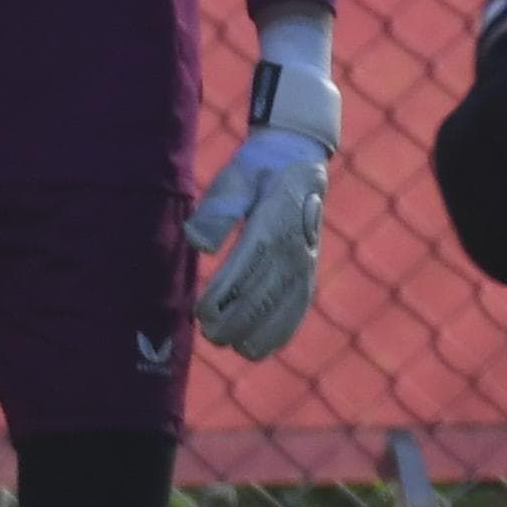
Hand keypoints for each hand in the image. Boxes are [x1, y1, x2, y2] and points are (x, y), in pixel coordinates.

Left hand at [186, 130, 327, 361]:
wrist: (298, 158)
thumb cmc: (257, 170)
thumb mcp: (235, 176)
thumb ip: (217, 209)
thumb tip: (197, 244)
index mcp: (273, 224)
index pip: (248, 268)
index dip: (226, 295)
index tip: (203, 313)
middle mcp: (293, 248)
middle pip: (265, 295)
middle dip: (237, 321)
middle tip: (209, 335)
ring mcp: (304, 262)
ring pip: (284, 308)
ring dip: (257, 332)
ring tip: (230, 346)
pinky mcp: (308, 271)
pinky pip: (298, 307)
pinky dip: (280, 331)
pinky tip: (259, 349)